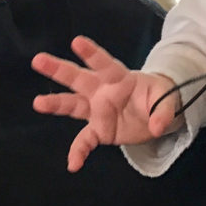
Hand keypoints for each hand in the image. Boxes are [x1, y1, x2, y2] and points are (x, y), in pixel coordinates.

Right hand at [32, 36, 180, 170]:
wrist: (155, 115)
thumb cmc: (157, 97)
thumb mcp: (167, 99)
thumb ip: (164, 110)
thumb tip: (157, 126)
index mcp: (119, 77)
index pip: (104, 63)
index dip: (91, 53)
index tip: (76, 41)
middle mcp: (102, 91)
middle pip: (77, 78)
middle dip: (58, 69)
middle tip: (38, 60)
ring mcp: (97, 110)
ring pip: (72, 104)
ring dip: (55, 104)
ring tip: (38, 103)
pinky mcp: (99, 130)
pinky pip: (85, 140)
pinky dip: (79, 151)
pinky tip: (73, 164)